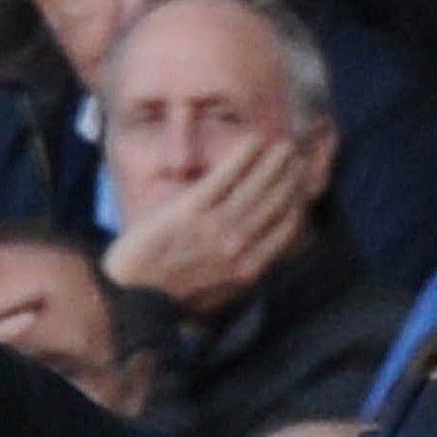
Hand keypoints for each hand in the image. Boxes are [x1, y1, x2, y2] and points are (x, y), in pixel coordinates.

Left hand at [101, 135, 305, 315]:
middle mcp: (238, 247)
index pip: (285, 229)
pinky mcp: (191, 210)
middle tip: (297, 156)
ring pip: (255, 188)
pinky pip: (224, 178)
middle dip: (290, 177)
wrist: (134, 295)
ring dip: (272, 162)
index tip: (302, 185)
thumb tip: (259, 252)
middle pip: (274, 204)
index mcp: (248, 269)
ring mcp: (215, 227)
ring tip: (283, 145)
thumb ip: (241, 269)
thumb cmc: (171, 295)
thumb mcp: (218, 292)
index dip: (297, 203)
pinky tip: (254, 141)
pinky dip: (242, 158)